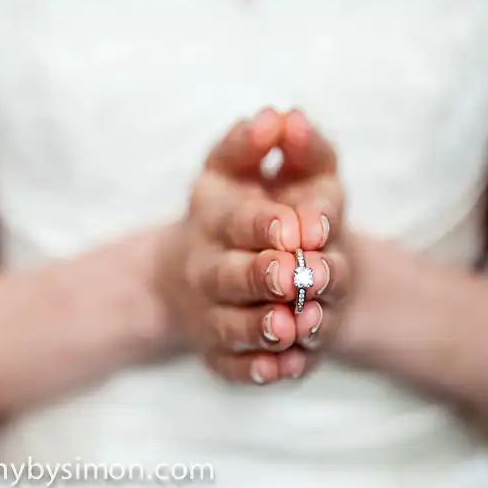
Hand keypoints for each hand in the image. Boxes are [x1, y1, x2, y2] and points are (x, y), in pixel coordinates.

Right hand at [157, 109, 342, 384]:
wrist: (188, 271)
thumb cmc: (232, 210)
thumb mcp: (241, 168)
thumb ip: (262, 143)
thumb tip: (281, 116)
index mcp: (213, 218)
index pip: (236, 220)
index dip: (266, 224)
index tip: (299, 227)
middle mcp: (205, 267)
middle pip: (229, 276)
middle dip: (262, 277)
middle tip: (296, 278)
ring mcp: (207, 313)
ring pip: (230, 327)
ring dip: (262, 329)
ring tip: (293, 326)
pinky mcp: (215, 351)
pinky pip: (231, 367)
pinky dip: (256, 371)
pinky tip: (287, 368)